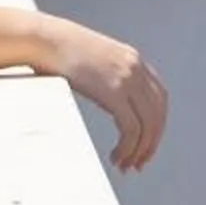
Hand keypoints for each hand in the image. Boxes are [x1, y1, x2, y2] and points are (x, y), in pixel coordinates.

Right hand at [32, 16, 168, 172]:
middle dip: (150, 143)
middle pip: (158, 115)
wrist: (46, 39)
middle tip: (138, 163)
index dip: (156, 125)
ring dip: (138, 150)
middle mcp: (136, 68)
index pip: (160, 99)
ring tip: (125, 165)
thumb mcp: (93, 60)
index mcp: (134, 60)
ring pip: (148, 125)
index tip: (145, 144)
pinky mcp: (114, 91)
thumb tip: (104, 96)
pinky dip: (128, 148)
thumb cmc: (59, 51)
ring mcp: (127, 79)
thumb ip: (106, 75)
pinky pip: (132, 128)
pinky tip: (115, 157)